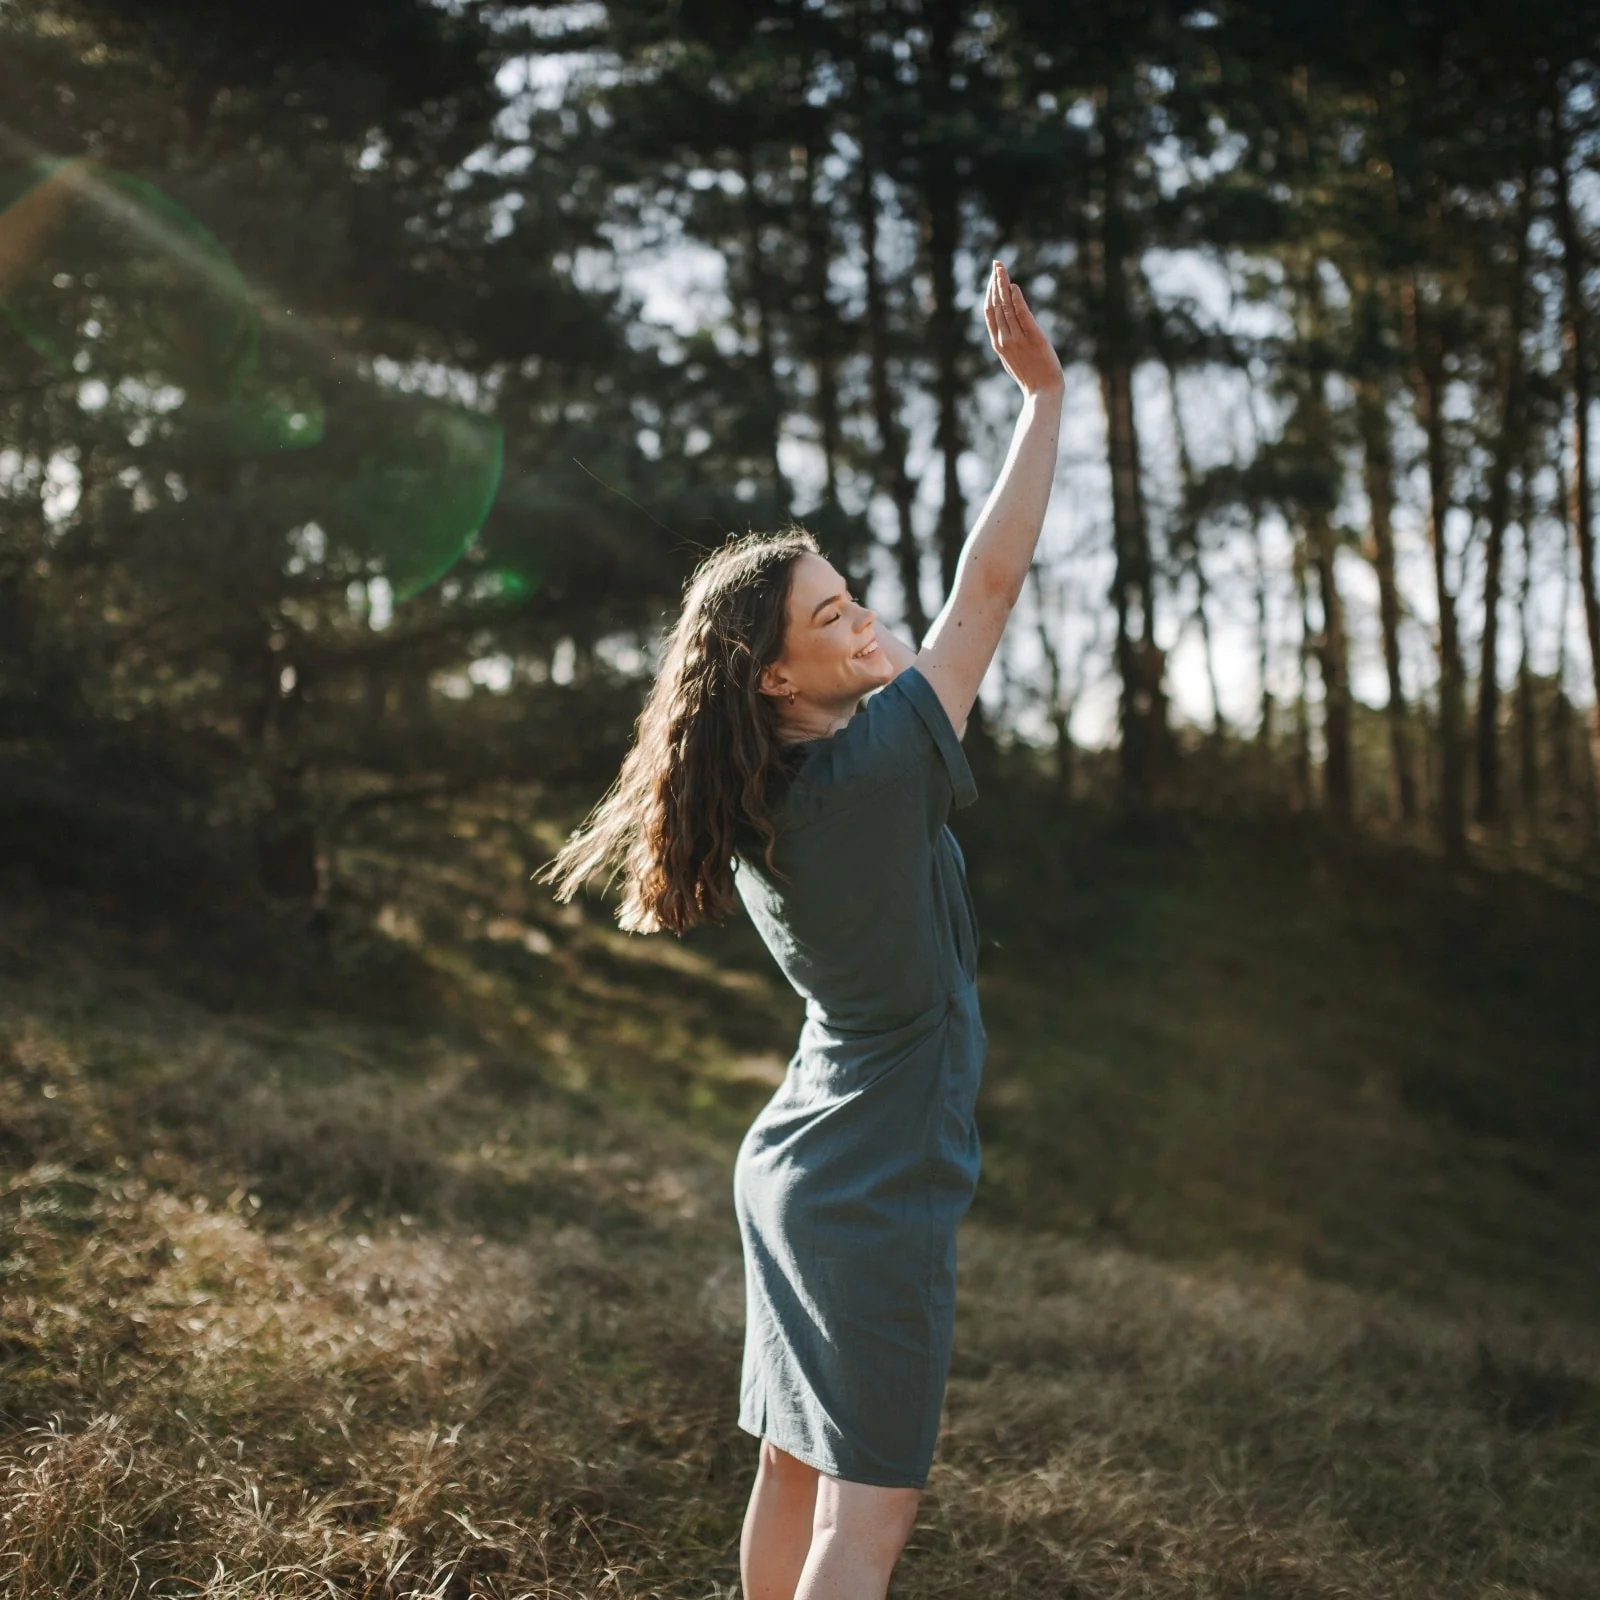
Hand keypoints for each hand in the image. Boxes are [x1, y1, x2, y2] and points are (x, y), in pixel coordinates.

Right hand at [984, 261, 1063, 397]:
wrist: (1042, 393)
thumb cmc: (1031, 378)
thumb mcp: (1014, 359)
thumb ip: (1009, 342)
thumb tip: (1008, 328)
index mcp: (998, 344)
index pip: (990, 312)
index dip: (989, 292)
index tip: (992, 277)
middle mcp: (1004, 339)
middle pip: (996, 305)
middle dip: (995, 282)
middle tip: (996, 263)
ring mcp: (1017, 339)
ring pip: (1006, 306)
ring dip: (1003, 284)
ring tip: (1002, 268)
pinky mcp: (1033, 337)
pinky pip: (1022, 315)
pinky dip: (1016, 299)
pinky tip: (1014, 286)